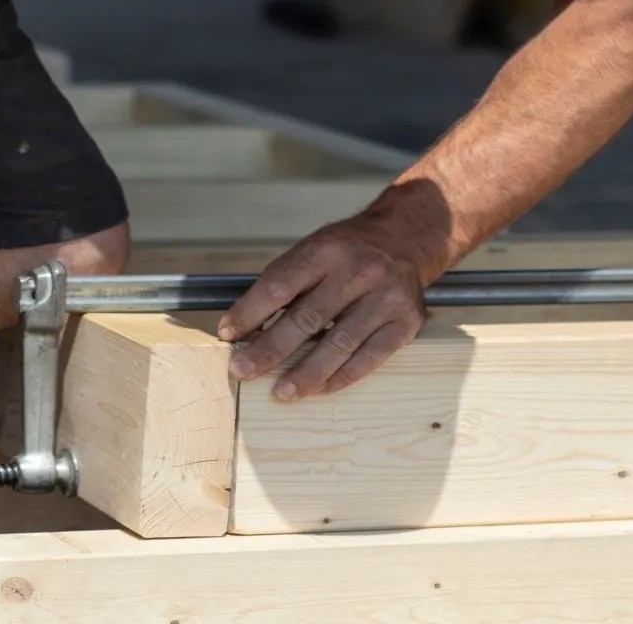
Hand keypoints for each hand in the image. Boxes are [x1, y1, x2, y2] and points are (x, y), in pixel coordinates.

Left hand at [218, 213, 427, 400]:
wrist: (404, 239)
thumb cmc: (346, 252)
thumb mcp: (313, 251)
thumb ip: (282, 285)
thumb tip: (243, 329)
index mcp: (326, 250)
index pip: (280, 285)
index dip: (250, 312)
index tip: (227, 334)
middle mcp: (358, 271)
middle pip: (307, 318)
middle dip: (270, 349)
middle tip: (243, 370)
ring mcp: (386, 298)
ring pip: (339, 344)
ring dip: (306, 373)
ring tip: (281, 392)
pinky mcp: (406, 322)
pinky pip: (369, 358)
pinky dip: (341, 377)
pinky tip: (319, 389)